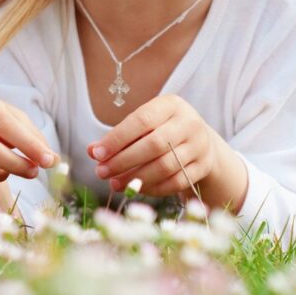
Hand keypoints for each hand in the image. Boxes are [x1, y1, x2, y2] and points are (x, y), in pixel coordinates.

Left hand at [88, 94, 243, 202]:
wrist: (199, 141)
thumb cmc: (162, 130)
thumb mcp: (143, 125)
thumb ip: (119, 137)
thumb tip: (92, 151)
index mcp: (171, 105)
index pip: (142, 120)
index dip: (117, 138)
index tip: (97, 154)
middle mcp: (189, 122)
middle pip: (154, 145)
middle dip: (124, 161)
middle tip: (102, 172)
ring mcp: (199, 145)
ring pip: (165, 166)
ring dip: (136, 178)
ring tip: (115, 183)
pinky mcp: (203, 166)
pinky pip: (176, 182)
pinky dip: (153, 188)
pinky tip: (136, 189)